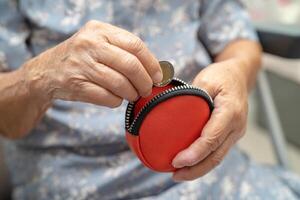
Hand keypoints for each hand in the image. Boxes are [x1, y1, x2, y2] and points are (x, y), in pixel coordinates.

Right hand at [24, 20, 161, 106]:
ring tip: (132, 95)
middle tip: (147, 89)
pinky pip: (107, 97)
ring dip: (131, 93)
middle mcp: (89, 44)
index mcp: (100, 30)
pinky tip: (115, 98)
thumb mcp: (99, 43)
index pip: (135, 45)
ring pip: (120, 84)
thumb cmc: (82, 58)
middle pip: (130, 65)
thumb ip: (124, 50)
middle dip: (144, 82)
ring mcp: (81, 64)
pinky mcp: (76, 85)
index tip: (157, 76)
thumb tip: (155, 69)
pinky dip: (116, 101)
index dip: (151, 63)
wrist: (46, 71)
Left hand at [172, 59, 248, 180]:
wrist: (239, 76)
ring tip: (178, 175)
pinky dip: (203, 161)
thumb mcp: (206, 79)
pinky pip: (218, 152)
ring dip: (198, 169)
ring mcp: (235, 133)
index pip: (212, 138)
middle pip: (216, 155)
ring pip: (218, 157)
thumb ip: (192, 95)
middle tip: (174, 175)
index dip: (195, 152)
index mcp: (230, 112)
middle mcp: (236, 126)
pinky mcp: (231, 135)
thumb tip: (172, 110)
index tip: (177, 161)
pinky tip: (189, 165)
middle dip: (195, 169)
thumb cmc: (222, 76)